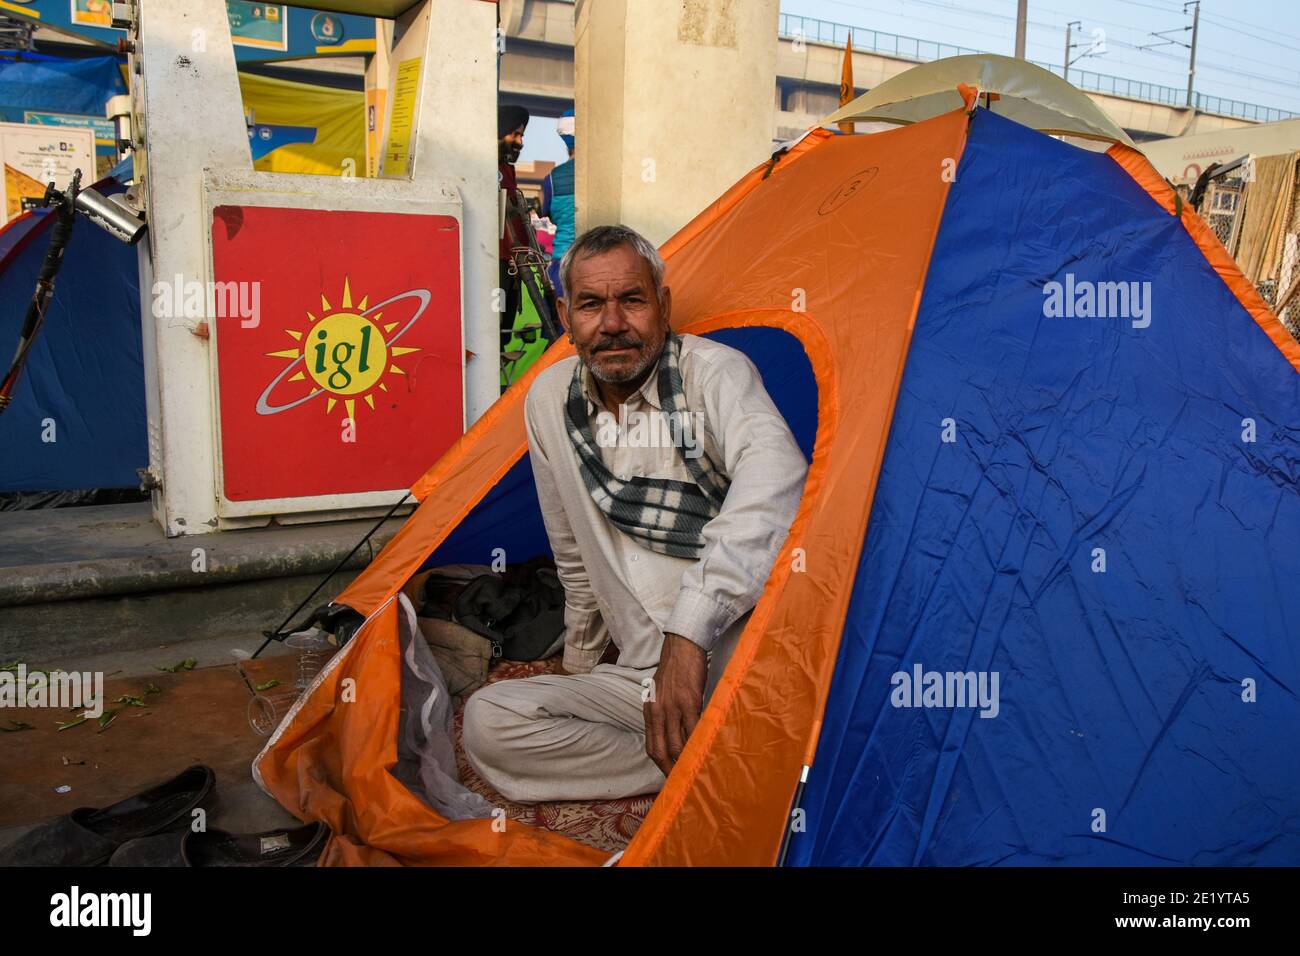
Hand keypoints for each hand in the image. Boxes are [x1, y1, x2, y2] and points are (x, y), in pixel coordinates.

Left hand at [643, 633, 706, 776]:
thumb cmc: (676, 670)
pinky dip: (698, 743)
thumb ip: (665, 714)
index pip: (651, 747)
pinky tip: (706, 751)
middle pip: (661, 751)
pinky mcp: (688, 701)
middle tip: (684, 783)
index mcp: (650, 711)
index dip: (660, 765)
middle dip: (671, 770)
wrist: (683, 645)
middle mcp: (657, 712)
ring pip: (676, 744)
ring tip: (696, 772)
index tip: (670, 777)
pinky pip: (693, 729)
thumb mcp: (662, 693)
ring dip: (685, 761)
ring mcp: (672, 707)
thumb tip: (674, 734)